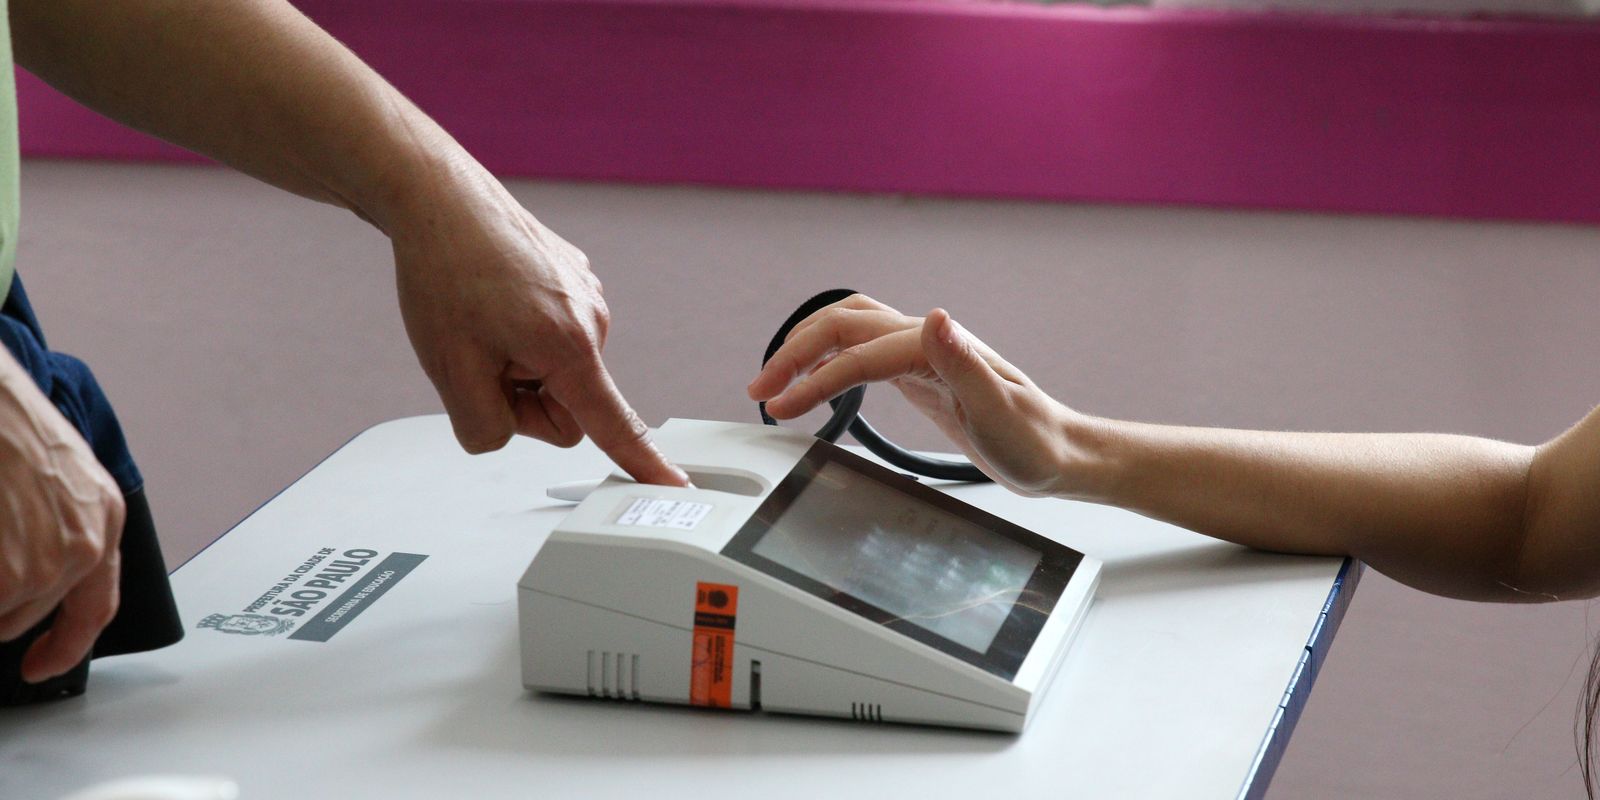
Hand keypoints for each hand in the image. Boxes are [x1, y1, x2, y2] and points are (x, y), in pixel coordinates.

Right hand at [0, 351, 123, 681]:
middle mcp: (81, 551)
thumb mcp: (66, 483)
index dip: (66, 647)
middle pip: (25, 616)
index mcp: (104, 524)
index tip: (42, 666)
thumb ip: (65, 536)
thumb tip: (33, 590)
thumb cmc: (14, 433)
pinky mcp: (6, 579)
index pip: (95, 610)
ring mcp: (40, 567)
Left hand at [389, 173, 686, 485]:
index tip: (676, 487)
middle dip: (524, 398)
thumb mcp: (448, 371)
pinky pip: (554, 335)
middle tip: (478, 361)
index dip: (643, 463)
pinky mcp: (576, 281)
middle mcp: (592, 320)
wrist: (441, 200)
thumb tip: (506, 433)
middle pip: (569, 405)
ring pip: (558, 370)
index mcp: (569, 346)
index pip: (614, 425)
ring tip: (480, 321)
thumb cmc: (445, 272)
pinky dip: (523, 332)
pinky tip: (493, 301)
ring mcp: (588, 297)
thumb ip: (484, 427)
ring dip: (519, 362)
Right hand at [746, 294, 1080, 497]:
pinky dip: (828, 362)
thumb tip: (934, 317)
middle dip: (794, 352)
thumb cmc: (1036, 442)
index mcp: (939, 347)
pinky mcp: (920, 374)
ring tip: (774, 383)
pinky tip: (816, 386)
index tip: (780, 407)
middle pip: (843, 325)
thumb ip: (965, 363)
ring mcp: (922, 354)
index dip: (814, 379)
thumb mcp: (1001, 411)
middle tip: (759, 390)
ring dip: (806, 348)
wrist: (1061, 454)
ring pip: (849, 331)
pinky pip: (862, 354)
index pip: (858, 355)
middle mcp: (927, 340)